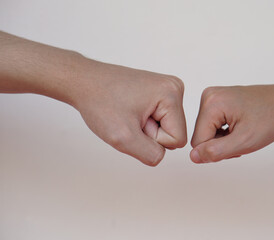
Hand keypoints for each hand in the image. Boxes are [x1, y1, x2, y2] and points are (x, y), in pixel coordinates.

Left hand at [72, 61, 186, 165]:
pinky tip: (129, 111)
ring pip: (166, 128)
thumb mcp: (124, 138)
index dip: (152, 139)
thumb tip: (162, 155)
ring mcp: (167, 88)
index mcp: (172, 94)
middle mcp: (175, 87)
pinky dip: (143, 121)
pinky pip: (159, 120)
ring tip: (128, 114)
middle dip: (149, 134)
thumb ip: (151, 154)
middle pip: (174, 133)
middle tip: (128, 119)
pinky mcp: (158, 91)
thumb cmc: (100, 103)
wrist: (83, 82)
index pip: (177, 139)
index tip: (133, 122)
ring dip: (145, 129)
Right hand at [190, 83, 273, 162]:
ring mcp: (212, 97)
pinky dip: (226, 131)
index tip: (238, 143)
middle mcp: (208, 96)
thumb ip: (216, 152)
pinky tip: (241, 126)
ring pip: (207, 132)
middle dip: (221, 144)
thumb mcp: (244, 142)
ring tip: (244, 132)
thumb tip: (193, 157)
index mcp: (211, 104)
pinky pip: (212, 124)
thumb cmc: (270, 119)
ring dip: (224, 139)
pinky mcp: (218, 100)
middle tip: (243, 138)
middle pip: (201, 136)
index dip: (217, 150)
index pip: (198, 142)